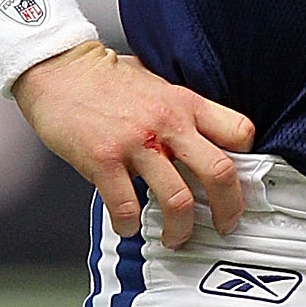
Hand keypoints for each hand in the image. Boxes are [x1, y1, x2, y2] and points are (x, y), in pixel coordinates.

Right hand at [13, 40, 254, 246]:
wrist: (58, 69)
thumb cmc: (106, 80)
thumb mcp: (159, 85)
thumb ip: (182, 112)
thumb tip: (204, 141)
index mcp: (185, 103)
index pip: (240, 132)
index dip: (246, 160)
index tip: (241, 181)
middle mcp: (167, 123)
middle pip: (219, 173)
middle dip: (228, 209)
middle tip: (225, 225)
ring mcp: (136, 143)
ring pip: (178, 200)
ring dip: (181, 229)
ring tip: (176, 237)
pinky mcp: (103, 159)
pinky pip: (126, 206)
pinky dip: (129, 225)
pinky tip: (128, 226)